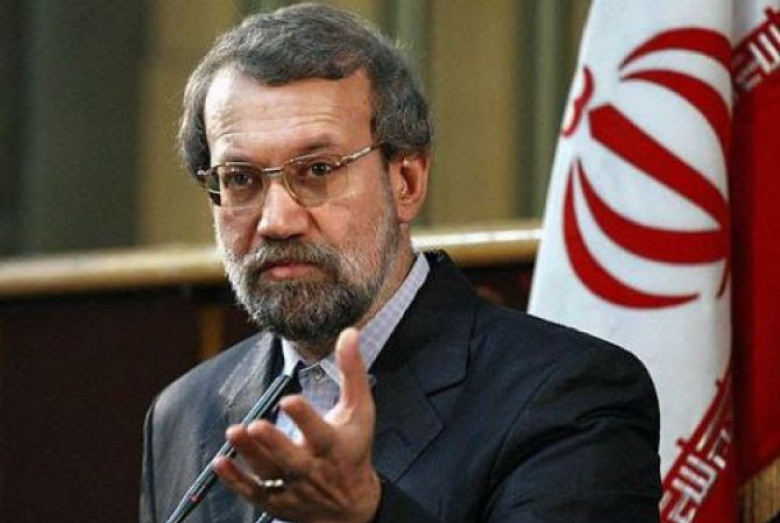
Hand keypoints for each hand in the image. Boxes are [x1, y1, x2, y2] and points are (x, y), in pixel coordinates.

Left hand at [213, 328, 381, 522]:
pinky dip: (236, 480)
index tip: (289, 399)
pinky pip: (254, 492)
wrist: (352, 506)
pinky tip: (220, 462)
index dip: (305, 418)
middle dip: (273, 443)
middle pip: (291, 459)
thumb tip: (349, 332)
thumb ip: (352, 371)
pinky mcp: (277, 501)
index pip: (321, 433)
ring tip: (234, 431)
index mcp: (334, 446)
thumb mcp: (360, 410)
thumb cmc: (354, 449)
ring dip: (250, 455)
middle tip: (255, 425)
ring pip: (269, 474)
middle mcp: (313, 469)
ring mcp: (294, 488)